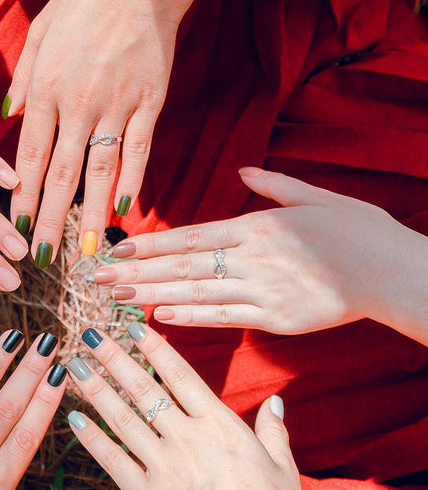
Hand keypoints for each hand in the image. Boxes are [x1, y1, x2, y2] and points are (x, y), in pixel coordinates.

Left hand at [5, 0, 184, 265]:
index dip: (24, 195)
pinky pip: (139, 149)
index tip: (16, 226)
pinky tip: (125, 211)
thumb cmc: (81, 4)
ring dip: (91, 214)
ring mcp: (117, 104)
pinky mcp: (150, 101)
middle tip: (43, 256)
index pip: (31, 155)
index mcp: (47, 89)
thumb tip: (5, 120)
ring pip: (101, 170)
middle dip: (51, 218)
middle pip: (62, 172)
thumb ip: (22, 81)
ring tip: (86, 251)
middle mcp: (78, 103)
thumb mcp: (38, 34)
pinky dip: (132, 181)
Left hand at [65, 323, 303, 489]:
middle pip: (143, 388)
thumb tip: (275, 402)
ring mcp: (162, 465)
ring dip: (95, 389)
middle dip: (114, 358)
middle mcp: (186, 438)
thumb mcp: (282, 467)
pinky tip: (74, 418)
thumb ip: (274, 431)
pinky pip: (112, 460)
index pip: (179, 375)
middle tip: (91, 334)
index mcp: (220, 425)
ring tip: (75, 365)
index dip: (154, 348)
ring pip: (121, 418)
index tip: (133, 326)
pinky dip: (92, 438)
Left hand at [94, 168, 418, 333]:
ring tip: (115, 299)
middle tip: (95, 279)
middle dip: (135, 272)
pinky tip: (160, 317)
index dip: (148, 245)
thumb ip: (274, 186)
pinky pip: (224, 317)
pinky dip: (191, 317)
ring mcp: (262, 290)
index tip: (114, 250)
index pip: (189, 236)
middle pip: (182, 265)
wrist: (394, 272)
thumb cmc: (357, 230)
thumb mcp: (316, 197)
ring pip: (196, 293)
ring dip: (152, 296)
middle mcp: (252, 257)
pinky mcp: (275, 319)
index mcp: (257, 226)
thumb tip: (243, 170)